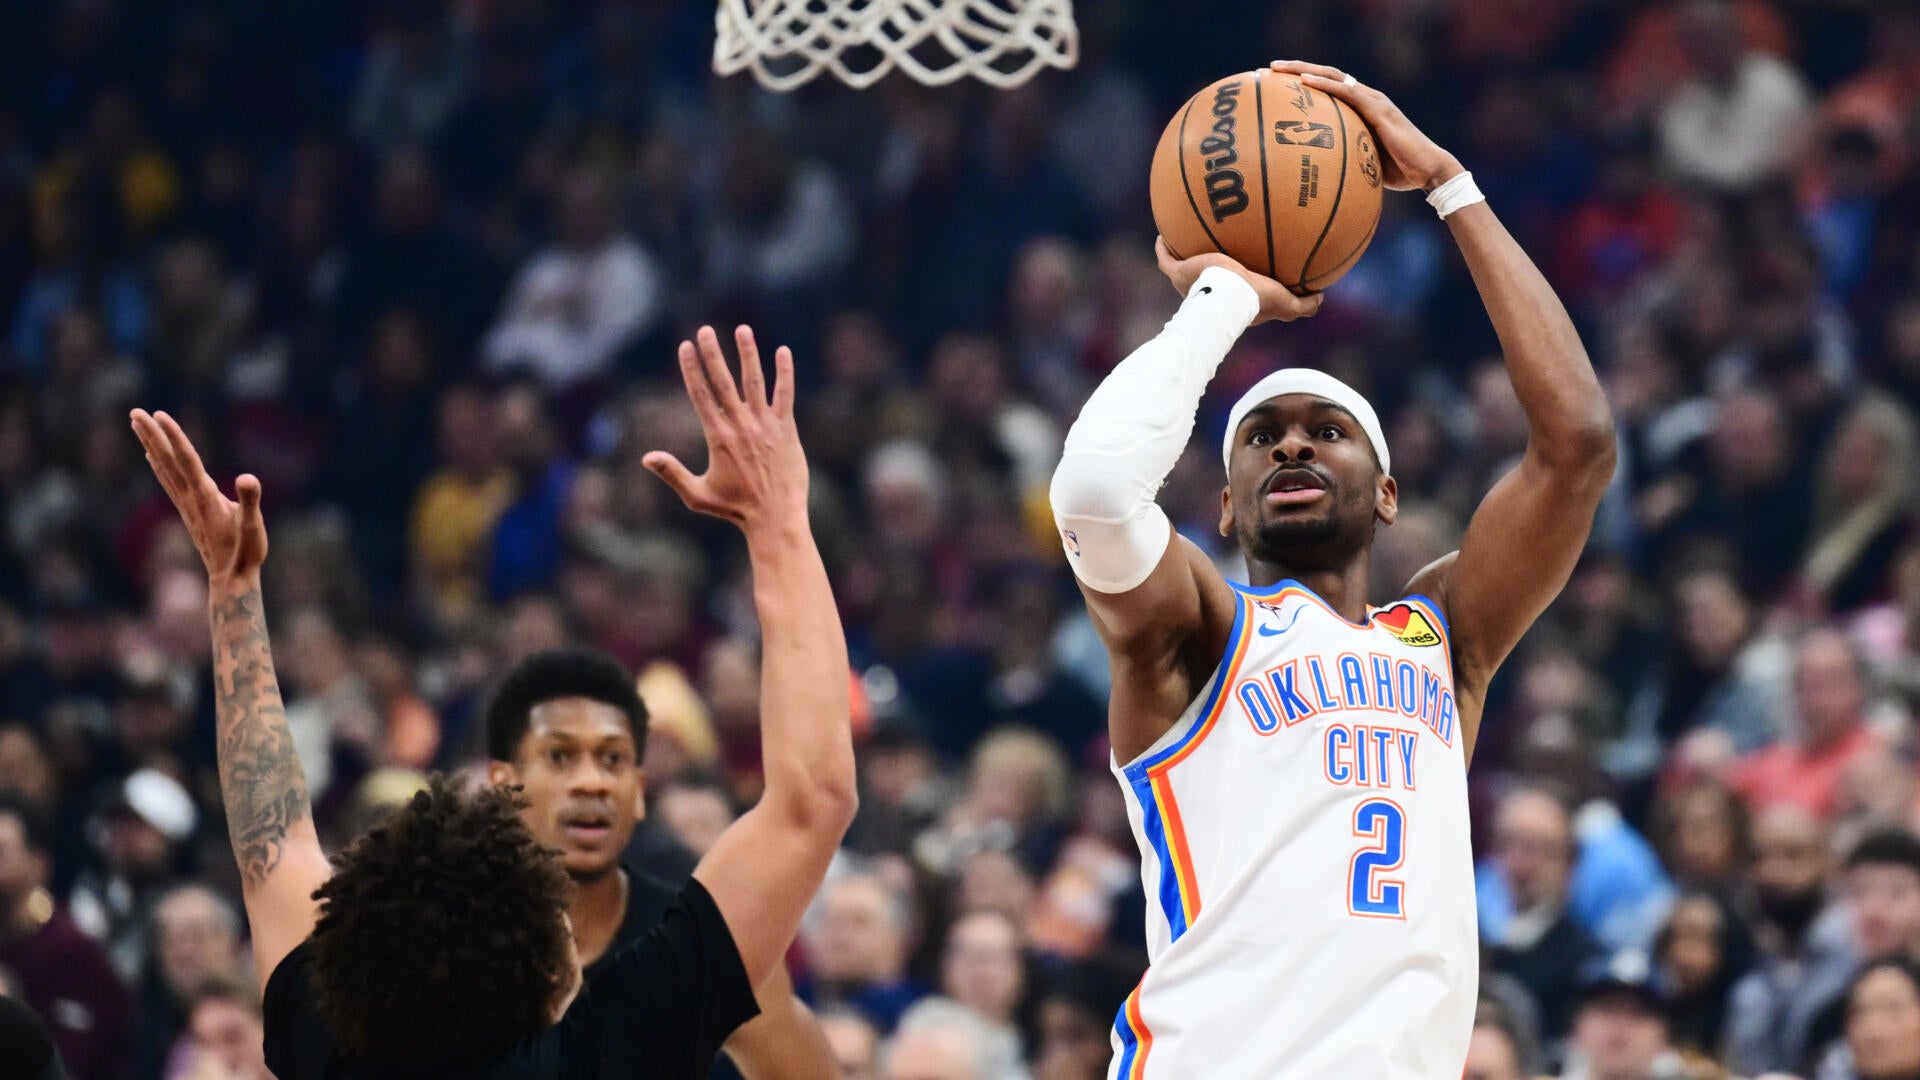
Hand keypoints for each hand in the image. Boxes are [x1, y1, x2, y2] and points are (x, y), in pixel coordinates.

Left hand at [131, 409, 266, 594]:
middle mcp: (190, 498)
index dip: (174, 436)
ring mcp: (187, 504)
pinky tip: (152, 456)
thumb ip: (250, 501)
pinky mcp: (189, 510)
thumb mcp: (253, 526)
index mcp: (205, 496)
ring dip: (150, 445)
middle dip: (151, 435)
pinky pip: (168, 481)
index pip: (187, 459)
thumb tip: (247, 478)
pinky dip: (157, 464)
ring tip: (137, 425)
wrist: (230, 579)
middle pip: (167, 460)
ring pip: (164, 468)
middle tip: (134, 412)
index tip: (159, 415)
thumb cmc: (245, 553)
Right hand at [644, 325, 808, 531]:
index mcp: (718, 437)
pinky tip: (782, 351)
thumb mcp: (697, 494)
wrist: (776, 518)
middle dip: (713, 354)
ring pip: (755, 382)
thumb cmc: (735, 509)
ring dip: (748, 354)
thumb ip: (672, 473)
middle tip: (705, 330)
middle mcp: (741, 426)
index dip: (692, 370)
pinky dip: (784, 373)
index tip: (685, 346)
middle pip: (724, 382)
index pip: (701, 395)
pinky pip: (785, 395)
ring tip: (742, 329)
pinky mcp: (787, 430)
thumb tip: (646, 458)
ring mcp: (766, 426)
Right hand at [1155, 237, 1322, 322]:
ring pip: (1181, 269)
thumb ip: (1303, 304)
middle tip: (1211, 250)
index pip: (1231, 293)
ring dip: (1181, 256)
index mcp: (1231, 300)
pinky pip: (1166, 258)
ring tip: (1184, 237)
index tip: (1239, 273)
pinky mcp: (1177, 273)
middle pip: (1204, 282)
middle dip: (1204, 269)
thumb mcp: (1286, 303)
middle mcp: (1207, 293)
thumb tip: (1321, 297)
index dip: (1234, 285)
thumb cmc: (1255, 300)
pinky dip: (1164, 247)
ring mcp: (1188, 284)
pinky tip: (1164, 232)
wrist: (1226, 296)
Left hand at [1269, 61, 1462, 192]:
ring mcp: (1373, 101)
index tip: (1278, 83)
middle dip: (1297, 69)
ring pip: (1333, 77)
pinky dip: (1325, 85)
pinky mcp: (1379, 110)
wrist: (1428, 172)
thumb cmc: (1398, 173)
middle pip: (1327, 76)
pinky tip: (1304, 81)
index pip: (1330, 88)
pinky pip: (1347, 92)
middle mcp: (1367, 99)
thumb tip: (1318, 178)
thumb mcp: (1364, 165)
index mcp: (1363, 109)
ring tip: (1278, 69)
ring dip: (1304, 70)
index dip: (1306, 82)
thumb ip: (1344, 161)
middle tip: (1269, 69)